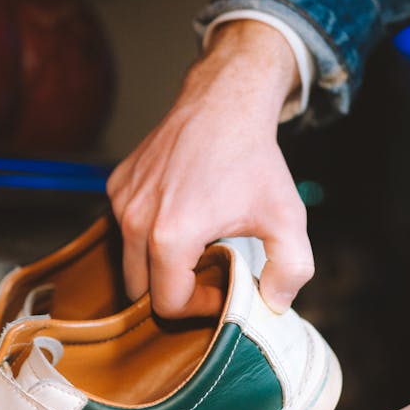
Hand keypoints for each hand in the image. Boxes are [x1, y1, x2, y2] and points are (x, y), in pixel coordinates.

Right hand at [107, 19, 313, 316]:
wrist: (224, 103)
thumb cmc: (254, 159)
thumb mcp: (287, 217)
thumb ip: (292, 270)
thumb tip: (273, 303)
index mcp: (170, 238)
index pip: (167, 305)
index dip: (200, 307)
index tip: (223, 287)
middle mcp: (135, 220)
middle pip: (139, 289)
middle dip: (174, 290)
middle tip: (208, 273)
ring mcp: (121, 201)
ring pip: (129, 258)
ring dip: (158, 263)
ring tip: (197, 245)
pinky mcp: (117, 184)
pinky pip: (124, 227)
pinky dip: (147, 233)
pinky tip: (181, 215)